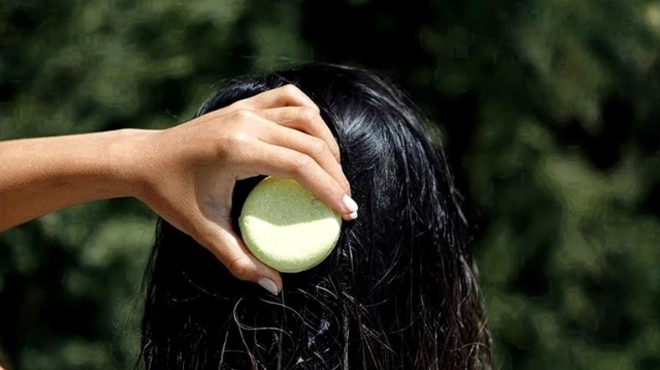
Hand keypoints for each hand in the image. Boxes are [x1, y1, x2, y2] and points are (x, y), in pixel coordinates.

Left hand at [133, 85, 356, 294]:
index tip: (347, 213)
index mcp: (236, 150)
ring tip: (336, 173)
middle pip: (310, 142)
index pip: (299, 165)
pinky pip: (288, 98)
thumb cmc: (171, 195)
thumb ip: (240, 260)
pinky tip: (314, 137)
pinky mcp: (243, 105)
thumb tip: (275, 286)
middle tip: (346, 203)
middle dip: (336, 173)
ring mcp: (245, 109)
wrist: (143, 159)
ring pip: (306, 114)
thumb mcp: (204, 230)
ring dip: (328, 143)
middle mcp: (245, 122)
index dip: (330, 190)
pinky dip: (309, 114)